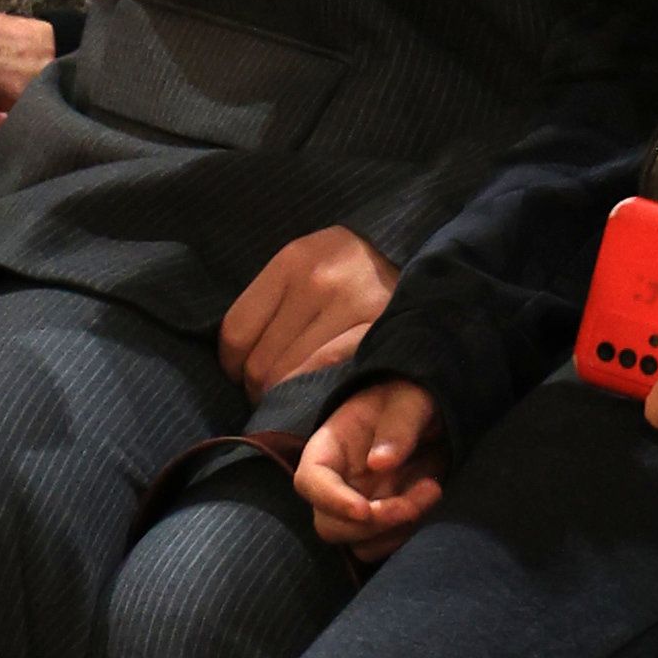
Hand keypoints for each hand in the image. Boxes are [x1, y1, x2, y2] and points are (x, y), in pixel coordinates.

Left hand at [221, 222, 397, 392]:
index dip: (235, 366)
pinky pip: (326, 382)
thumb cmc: (352, 278)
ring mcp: (357, 307)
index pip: (235, 335)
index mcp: (295, 259)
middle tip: (280, 389)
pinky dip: (317, 399)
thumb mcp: (308, 270)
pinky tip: (324, 396)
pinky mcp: (381, 335)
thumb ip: (271, 305)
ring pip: (289, 381)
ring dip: (288, 397)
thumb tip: (232, 366)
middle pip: (260, 365)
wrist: (425, 270)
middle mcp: (324, 280)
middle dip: (262, 386)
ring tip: (303, 394)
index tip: (249, 372)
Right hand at [294, 373, 444, 557]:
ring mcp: (357, 507)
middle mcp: (336, 485)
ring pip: (358, 544)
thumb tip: (379, 463)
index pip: (310, 482)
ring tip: (432, 490)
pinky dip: (406, 535)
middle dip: (373, 524)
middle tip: (414, 502)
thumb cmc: (409, 400)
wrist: (428, 416)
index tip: (365, 509)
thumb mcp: (408, 400)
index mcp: (328, 450)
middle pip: (329, 525)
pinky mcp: (380, 523)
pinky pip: (383, 546)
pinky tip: (429, 501)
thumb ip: (398, 427)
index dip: (332, 501)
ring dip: (395, 531)